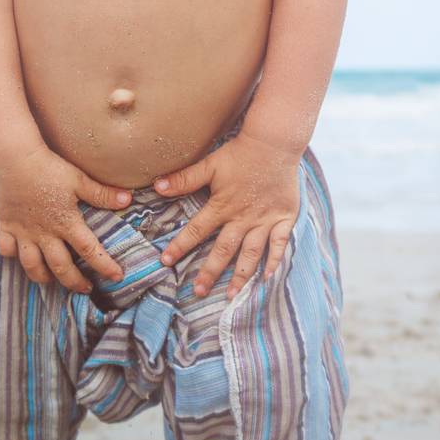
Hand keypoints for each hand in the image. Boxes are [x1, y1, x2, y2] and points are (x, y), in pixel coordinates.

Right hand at [0, 144, 133, 294]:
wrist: (15, 158)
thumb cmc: (49, 167)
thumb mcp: (79, 179)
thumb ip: (102, 193)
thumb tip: (128, 200)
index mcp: (66, 222)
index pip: (89, 250)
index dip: (105, 266)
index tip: (117, 277)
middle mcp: (44, 233)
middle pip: (61, 267)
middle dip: (75, 282)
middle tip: (86, 289)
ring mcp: (23, 232)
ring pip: (32, 266)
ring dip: (43, 277)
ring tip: (52, 281)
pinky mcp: (6, 226)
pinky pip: (6, 250)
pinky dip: (12, 257)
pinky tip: (19, 257)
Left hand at [152, 131, 302, 299]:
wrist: (274, 144)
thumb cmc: (240, 153)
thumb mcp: (209, 164)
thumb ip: (185, 178)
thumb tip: (156, 185)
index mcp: (222, 206)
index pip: (197, 230)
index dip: (180, 246)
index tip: (165, 262)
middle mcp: (242, 218)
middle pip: (223, 250)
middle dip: (210, 272)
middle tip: (198, 292)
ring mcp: (264, 220)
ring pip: (251, 254)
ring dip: (240, 276)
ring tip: (232, 295)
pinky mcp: (283, 218)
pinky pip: (279, 244)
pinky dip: (274, 261)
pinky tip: (268, 277)